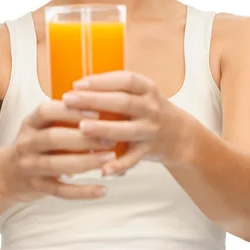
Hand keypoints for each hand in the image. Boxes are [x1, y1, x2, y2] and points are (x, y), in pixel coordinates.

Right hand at [0, 99, 115, 202]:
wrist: (4, 175)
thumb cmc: (34, 144)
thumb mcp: (40, 125)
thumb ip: (62, 116)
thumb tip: (102, 103)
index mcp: (31, 123)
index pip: (46, 111)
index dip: (70, 111)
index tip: (96, 112)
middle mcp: (27, 143)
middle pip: (53, 138)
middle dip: (83, 138)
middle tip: (110, 138)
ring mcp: (30, 166)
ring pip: (57, 165)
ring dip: (86, 162)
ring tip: (109, 158)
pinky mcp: (37, 187)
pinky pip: (61, 191)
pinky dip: (82, 192)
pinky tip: (102, 189)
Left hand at [62, 71, 185, 175]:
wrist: (181, 134)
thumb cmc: (149, 110)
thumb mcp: (140, 93)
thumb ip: (116, 90)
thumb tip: (77, 87)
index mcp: (147, 89)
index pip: (125, 80)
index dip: (101, 81)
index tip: (77, 83)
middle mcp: (151, 108)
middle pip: (123, 102)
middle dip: (94, 100)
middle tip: (68, 100)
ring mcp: (152, 130)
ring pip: (128, 130)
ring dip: (104, 129)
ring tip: (81, 128)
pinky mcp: (150, 150)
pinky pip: (134, 159)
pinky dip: (119, 165)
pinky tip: (102, 169)